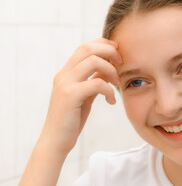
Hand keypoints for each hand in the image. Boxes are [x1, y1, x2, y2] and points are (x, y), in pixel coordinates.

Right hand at [40, 38, 121, 154]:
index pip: (84, 47)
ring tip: (118, 83)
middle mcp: (63, 74)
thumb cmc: (71, 119)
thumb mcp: (84, 95)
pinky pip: (97, 83)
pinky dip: (109, 90)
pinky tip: (111, 101)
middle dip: (110, 51)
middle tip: (121, 64)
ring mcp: (65, 84)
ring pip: (93, 61)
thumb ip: (93, 80)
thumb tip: (107, 68)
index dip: (103, 44)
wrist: (56, 141)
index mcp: (66, 72)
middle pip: (89, 48)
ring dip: (111, 70)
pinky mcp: (70, 96)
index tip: (118, 52)